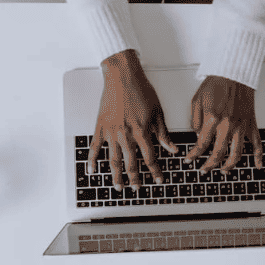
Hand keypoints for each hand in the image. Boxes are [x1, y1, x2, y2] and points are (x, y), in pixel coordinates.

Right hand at [87, 50, 177, 190]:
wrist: (122, 76)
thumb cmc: (140, 90)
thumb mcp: (158, 111)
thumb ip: (163, 133)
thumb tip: (172, 149)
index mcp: (142, 131)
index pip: (150, 158)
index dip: (155, 171)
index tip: (158, 179)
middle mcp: (126, 134)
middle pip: (130, 163)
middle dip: (135, 178)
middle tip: (137, 188)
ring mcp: (111, 132)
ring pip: (113, 160)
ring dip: (116, 176)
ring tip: (118, 186)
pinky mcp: (100, 126)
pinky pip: (95, 147)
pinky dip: (92, 160)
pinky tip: (92, 170)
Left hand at [184, 76, 263, 172]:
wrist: (234, 73)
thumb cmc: (216, 84)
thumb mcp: (197, 100)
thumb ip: (194, 120)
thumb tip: (197, 136)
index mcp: (212, 119)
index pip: (201, 144)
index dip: (193, 155)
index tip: (189, 160)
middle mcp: (227, 125)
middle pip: (218, 154)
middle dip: (209, 165)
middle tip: (204, 170)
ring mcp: (241, 126)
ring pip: (236, 153)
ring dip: (229, 165)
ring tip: (223, 171)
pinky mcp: (251, 123)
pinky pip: (257, 143)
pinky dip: (258, 156)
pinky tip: (257, 165)